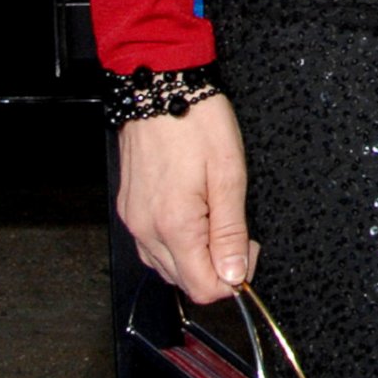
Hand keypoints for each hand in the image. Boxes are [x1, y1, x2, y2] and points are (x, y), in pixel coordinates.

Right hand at [117, 93, 259, 304]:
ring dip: (195, 256)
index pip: (202, 287)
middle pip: (183, 282)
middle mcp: (146, 230)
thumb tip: (235, 273)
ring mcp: (134, 220)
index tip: (248, 249)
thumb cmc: (196, 123)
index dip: (233, 278)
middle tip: (236, 230)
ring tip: (214, 217)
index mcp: (173, 225)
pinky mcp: (129, 209)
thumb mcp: (229, 174)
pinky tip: (193, 216)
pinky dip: (176, 243)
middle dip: (215, 267)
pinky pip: (152, 246)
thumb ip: (230, 230)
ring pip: (166, 267)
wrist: (160, 90)